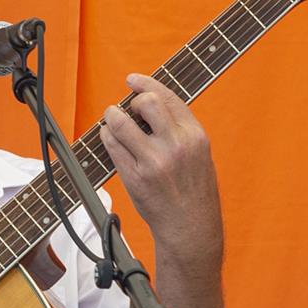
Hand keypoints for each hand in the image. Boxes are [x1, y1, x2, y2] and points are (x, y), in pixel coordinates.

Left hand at [100, 74, 223, 264]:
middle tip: (128, 110)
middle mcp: (176, 145)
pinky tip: (111, 139)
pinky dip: (107, 137)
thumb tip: (149, 104)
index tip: (132, 80)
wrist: (191, 227)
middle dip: (132, 101)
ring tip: (114, 122)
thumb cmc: (194, 191)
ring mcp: (154, 161)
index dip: (145, 83)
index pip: (167, 96)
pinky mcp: (135, 176)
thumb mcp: (199, 154)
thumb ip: (179, 129)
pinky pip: (112, 145)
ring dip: (112, 117)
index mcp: (195, 136)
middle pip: (146, 102)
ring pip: (121, 122)